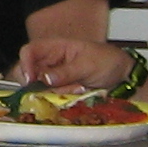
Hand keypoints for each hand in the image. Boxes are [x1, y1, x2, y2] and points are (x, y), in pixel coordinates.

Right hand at [18, 36, 135, 88]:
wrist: (122, 76)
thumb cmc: (107, 61)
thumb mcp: (88, 65)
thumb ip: (66, 72)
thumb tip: (45, 78)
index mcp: (55, 47)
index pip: (29, 52)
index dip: (25, 65)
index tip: (31, 81)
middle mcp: (50, 62)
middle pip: (27, 72)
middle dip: (37, 85)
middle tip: (54, 90)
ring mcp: (54, 77)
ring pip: (39, 88)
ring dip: (54, 93)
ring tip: (77, 88)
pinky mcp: (60, 90)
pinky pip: (51, 97)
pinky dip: (61, 99)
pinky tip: (78, 92)